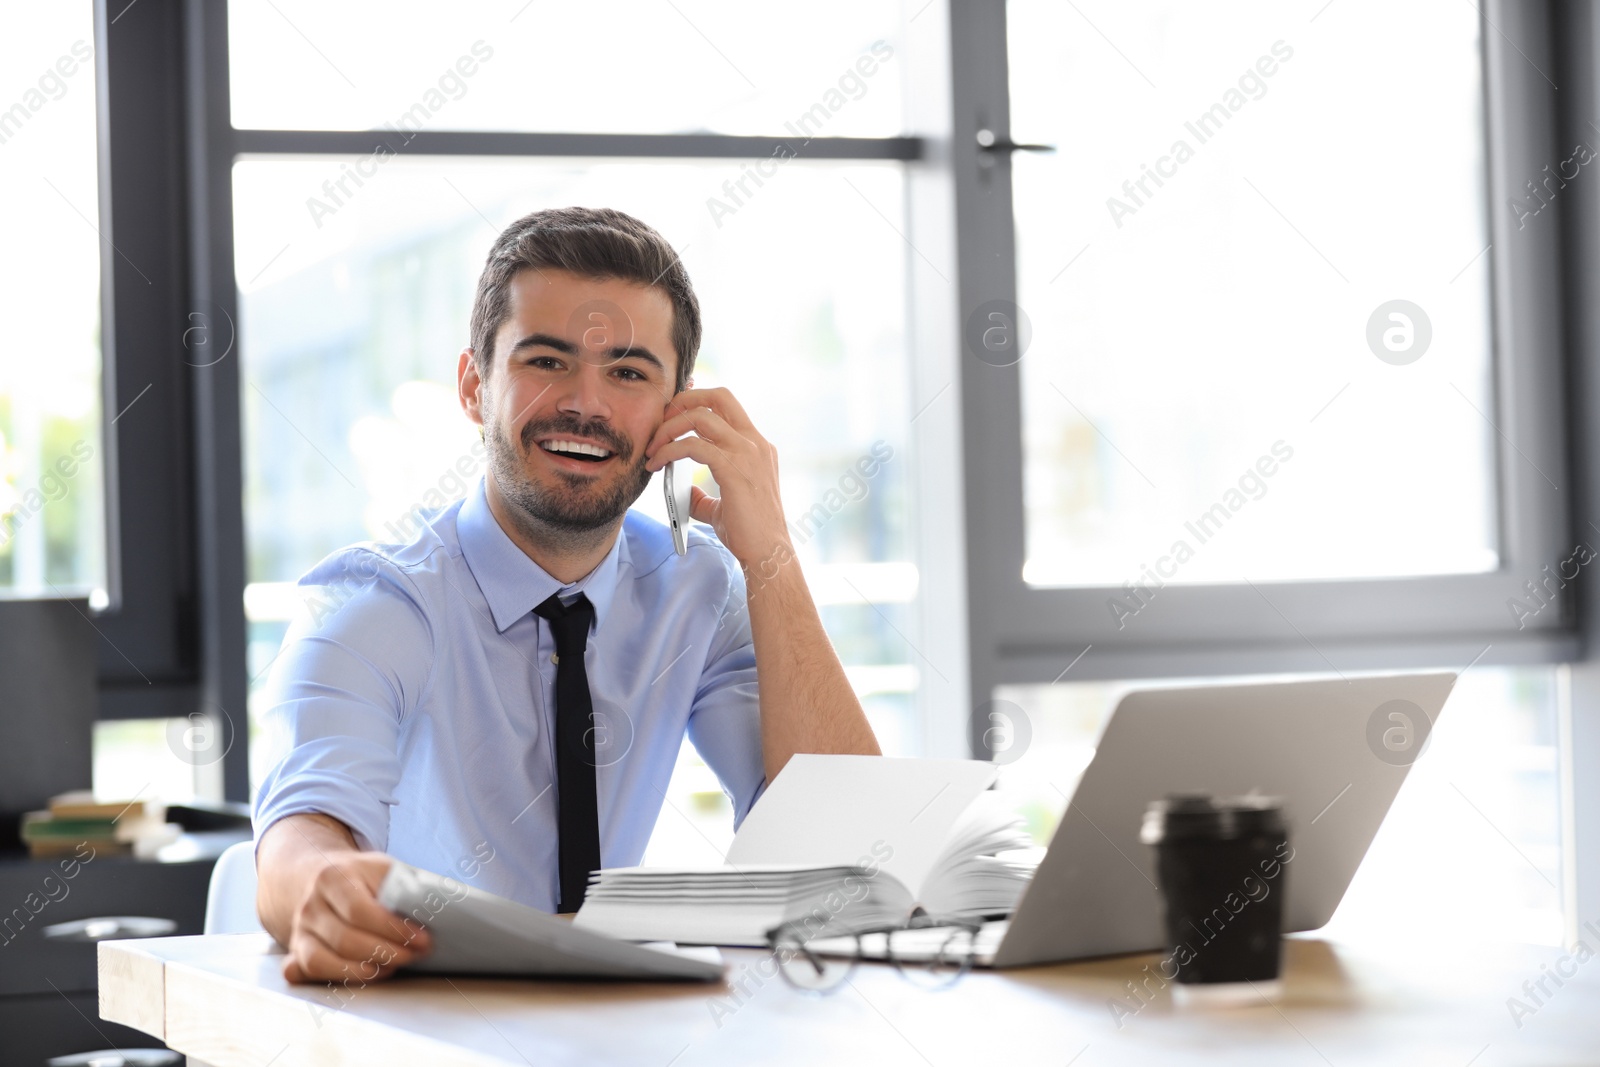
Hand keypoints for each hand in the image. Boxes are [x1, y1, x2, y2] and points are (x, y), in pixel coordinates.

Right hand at [276, 848, 431, 983]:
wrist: (316, 874)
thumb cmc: (361, 876)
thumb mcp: (382, 868)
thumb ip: (406, 886)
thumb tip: (442, 906)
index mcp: (333, 877)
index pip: (360, 911)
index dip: (394, 930)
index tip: (422, 940)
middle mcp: (311, 904)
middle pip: (346, 940)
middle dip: (386, 953)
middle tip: (414, 955)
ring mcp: (300, 929)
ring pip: (324, 960)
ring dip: (365, 971)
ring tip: (393, 966)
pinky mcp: (296, 949)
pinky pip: (307, 971)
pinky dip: (335, 977)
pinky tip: (364, 974)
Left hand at [644, 387, 791, 571]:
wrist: (768, 552)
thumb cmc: (750, 532)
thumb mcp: (724, 506)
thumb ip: (704, 494)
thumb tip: (682, 491)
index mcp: (756, 445)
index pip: (726, 404)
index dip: (697, 400)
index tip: (672, 414)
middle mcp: (755, 442)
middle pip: (717, 396)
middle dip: (682, 401)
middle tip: (660, 422)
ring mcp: (747, 453)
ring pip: (700, 417)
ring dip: (669, 428)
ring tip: (652, 448)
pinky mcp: (733, 469)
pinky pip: (693, 446)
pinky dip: (669, 451)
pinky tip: (657, 464)